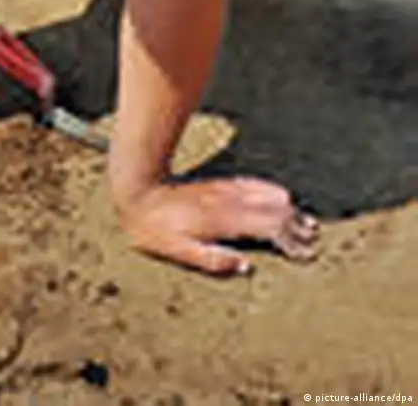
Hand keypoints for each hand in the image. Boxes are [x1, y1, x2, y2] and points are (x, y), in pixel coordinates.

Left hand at [115, 177, 319, 274]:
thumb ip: (212, 260)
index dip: (291, 242)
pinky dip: (274, 193)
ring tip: (307, 225)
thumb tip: (246, 267)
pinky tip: (283, 198)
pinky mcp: (220, 184)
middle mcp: (230, 203)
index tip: (306, 254)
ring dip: (290, 211)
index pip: (270, 230)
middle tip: (313, 243)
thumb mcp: (178, 251)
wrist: (138, 194)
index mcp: (224, 223)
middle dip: (298, 228)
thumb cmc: (154, 229)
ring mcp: (227, 191)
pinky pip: (255, 185)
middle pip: (277, 212)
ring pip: (270, 197)